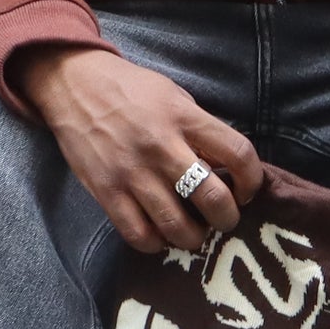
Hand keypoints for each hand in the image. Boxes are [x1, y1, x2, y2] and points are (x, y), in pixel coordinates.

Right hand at [21, 45, 263, 254]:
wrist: (75, 84)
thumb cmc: (132, 89)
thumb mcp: (174, 96)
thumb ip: (200, 130)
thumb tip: (225, 170)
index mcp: (185, 118)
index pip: (238, 154)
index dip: (253, 180)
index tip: (246, 190)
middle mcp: (162, 147)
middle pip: (213, 199)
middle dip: (228, 218)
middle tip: (223, 218)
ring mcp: (133, 173)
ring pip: (177, 226)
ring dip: (194, 237)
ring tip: (193, 232)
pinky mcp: (106, 191)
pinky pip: (139, 235)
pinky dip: (157, 244)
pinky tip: (160, 234)